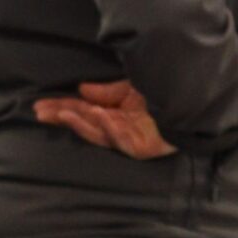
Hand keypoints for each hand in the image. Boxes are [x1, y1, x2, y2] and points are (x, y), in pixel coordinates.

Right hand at [34, 79, 177, 159]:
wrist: (197, 104)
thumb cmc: (165, 94)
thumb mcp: (130, 88)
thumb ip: (107, 91)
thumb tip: (81, 89)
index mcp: (114, 115)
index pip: (82, 112)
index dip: (61, 109)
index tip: (40, 106)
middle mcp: (118, 129)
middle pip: (84, 125)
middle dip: (63, 118)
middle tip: (42, 113)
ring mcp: (130, 140)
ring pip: (99, 134)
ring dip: (81, 123)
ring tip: (64, 113)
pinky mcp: (143, 148)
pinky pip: (122, 139)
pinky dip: (110, 127)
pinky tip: (99, 115)